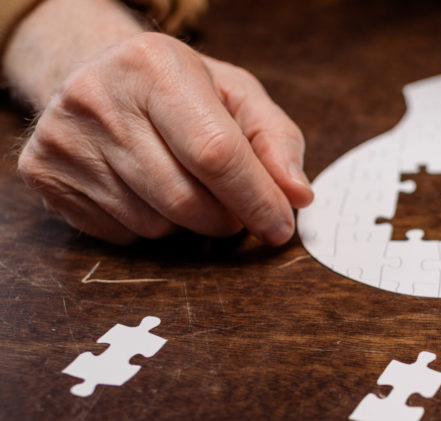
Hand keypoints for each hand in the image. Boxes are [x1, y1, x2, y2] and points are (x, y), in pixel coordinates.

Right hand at [17, 32, 313, 245]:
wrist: (99, 77)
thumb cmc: (183, 92)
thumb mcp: (238, 97)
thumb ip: (277, 142)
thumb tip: (297, 195)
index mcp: (154, 65)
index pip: (216, 154)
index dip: (256, 200)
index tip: (281, 228)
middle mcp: (98, 96)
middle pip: (184, 198)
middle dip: (225, 219)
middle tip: (236, 212)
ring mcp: (62, 136)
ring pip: (153, 223)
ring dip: (187, 224)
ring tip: (186, 188)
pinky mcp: (44, 173)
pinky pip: (120, 234)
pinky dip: (148, 227)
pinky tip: (145, 192)